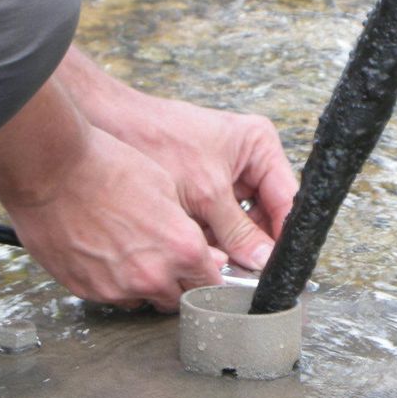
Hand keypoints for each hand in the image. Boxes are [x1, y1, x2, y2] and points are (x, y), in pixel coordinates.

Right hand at [0, 78, 222, 311]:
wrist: (52, 170)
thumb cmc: (105, 167)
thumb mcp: (166, 186)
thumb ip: (189, 230)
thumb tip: (205, 253)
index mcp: (182, 248)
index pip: (210, 283)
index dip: (206, 273)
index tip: (200, 267)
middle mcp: (152, 276)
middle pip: (178, 299)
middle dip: (177, 282)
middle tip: (164, 258)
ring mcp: (118, 288)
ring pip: (143, 301)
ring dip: (144, 286)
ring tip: (129, 252)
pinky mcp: (87, 290)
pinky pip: (111, 298)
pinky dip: (113, 283)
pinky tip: (106, 254)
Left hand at [56, 47, 297, 269]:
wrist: (110, 127)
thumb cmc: (157, 140)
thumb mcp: (205, 192)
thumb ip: (237, 230)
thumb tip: (261, 261)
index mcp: (259, 146)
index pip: (286, 199)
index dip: (283, 236)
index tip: (276, 267)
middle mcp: (247, 161)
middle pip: (263, 215)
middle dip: (249, 243)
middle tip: (242, 270)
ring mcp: (223, 176)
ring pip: (237, 224)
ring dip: (226, 243)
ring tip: (213, 255)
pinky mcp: (200, 192)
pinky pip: (214, 224)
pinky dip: (207, 238)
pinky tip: (194, 245)